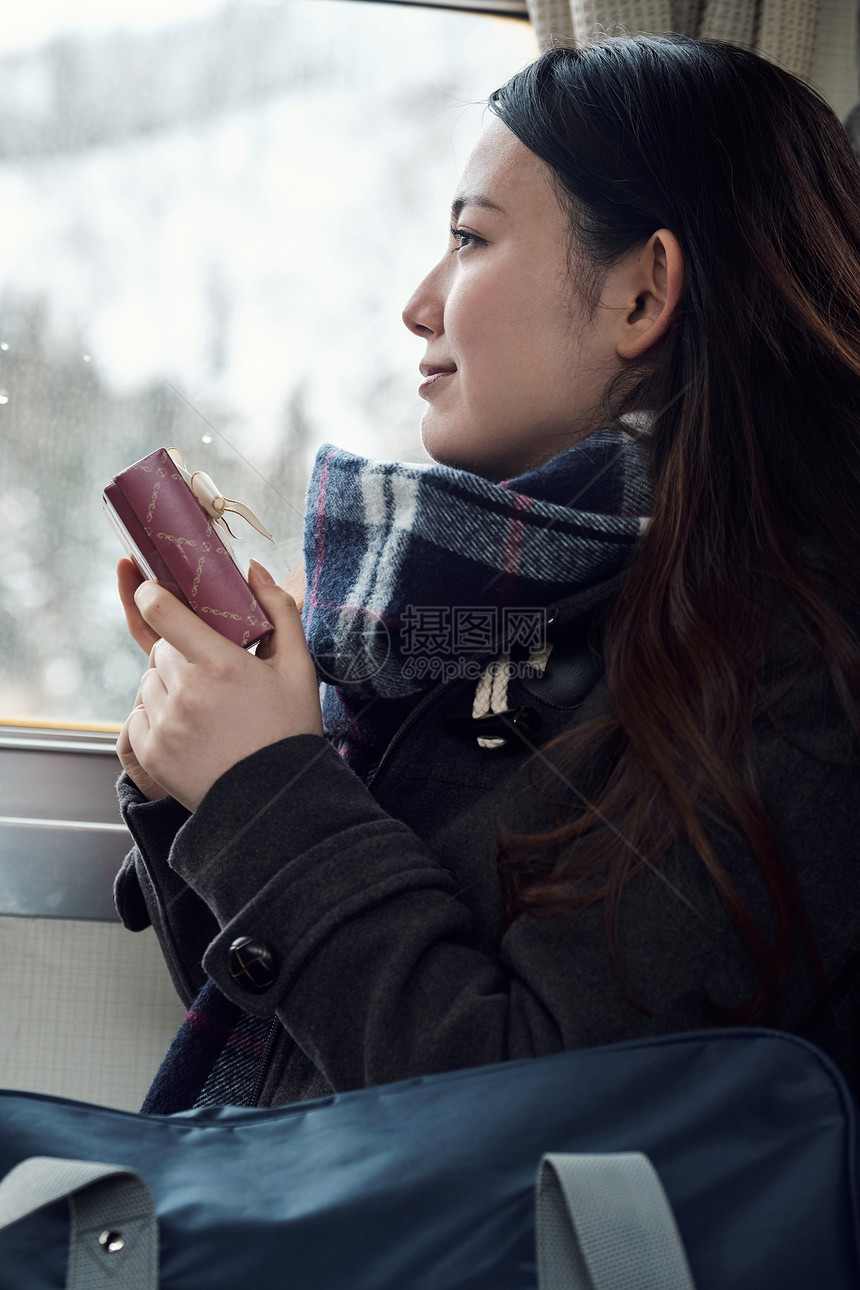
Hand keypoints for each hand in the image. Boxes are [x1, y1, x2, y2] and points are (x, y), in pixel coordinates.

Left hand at [120, 560, 322, 810]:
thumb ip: (279, 611)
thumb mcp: (299, 667)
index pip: (161, 610)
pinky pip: (139, 716)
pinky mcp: (151, 751)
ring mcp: (165, 723)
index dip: (150, 593)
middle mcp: (187, 691)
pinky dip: (157, 717)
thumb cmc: (289, 730)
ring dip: (169, 685)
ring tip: (206, 708)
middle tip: (212, 674)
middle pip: (161, 649)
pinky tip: (191, 731)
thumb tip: (252, 569)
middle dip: (180, 652)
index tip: (153, 590)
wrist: (275, 800)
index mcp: (221, 664)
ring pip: (149, 682)